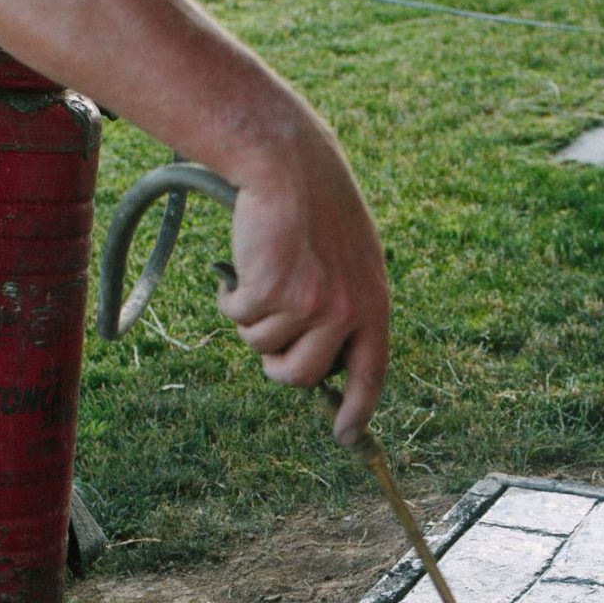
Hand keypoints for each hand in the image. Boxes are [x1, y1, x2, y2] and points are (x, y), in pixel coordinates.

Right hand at [214, 136, 388, 443]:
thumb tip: (323, 363)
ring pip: (262, 347)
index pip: (371, 372)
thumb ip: (345, 310)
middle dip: (275, 364)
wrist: (288, 166)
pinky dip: (229, 297)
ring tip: (260, 276)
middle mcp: (346, 311)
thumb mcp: (349, 261)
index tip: (345, 436)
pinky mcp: (270, 293)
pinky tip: (241, 265)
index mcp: (373, 304)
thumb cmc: (315, 210)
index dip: (356, 409)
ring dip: (250, 320)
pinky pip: (238, 319)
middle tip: (266, 337)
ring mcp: (308, 305)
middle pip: (300, 376)